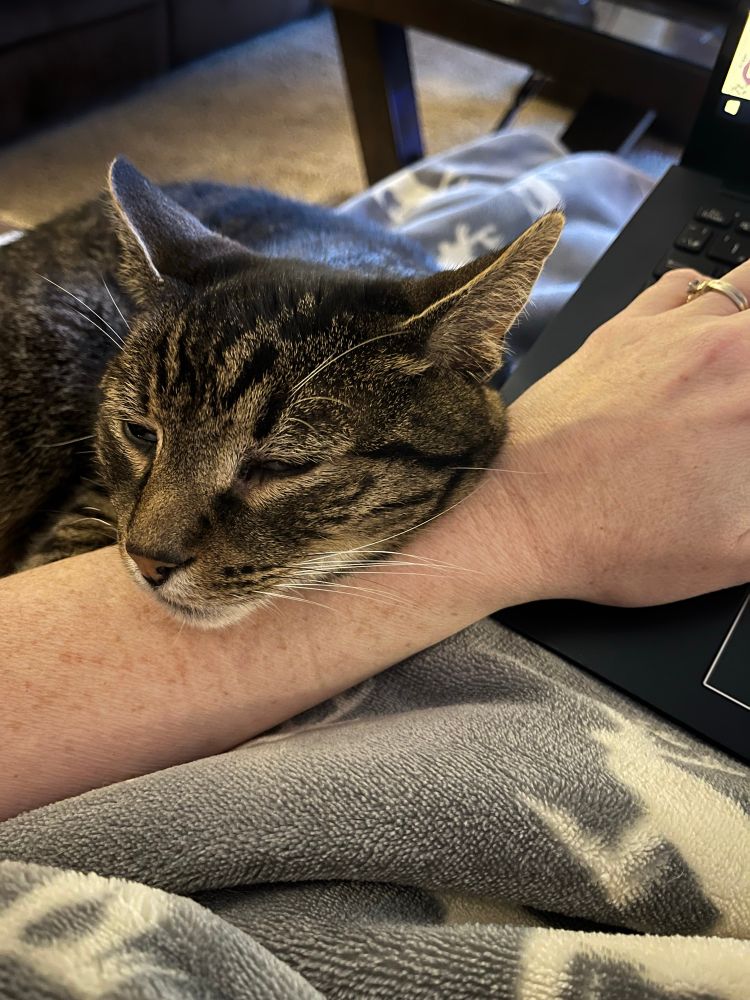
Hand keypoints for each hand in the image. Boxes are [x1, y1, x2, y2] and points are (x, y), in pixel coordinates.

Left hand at [496, 265, 749, 606]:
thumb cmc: (615, 541)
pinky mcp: (619, 330)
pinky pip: (683, 284)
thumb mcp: (735, 553)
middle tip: (744, 404)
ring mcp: (668, 332)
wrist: (519, 518)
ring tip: (742, 356)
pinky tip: (704, 327)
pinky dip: (707, 298)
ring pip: (746, 285)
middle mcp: (721, 351)